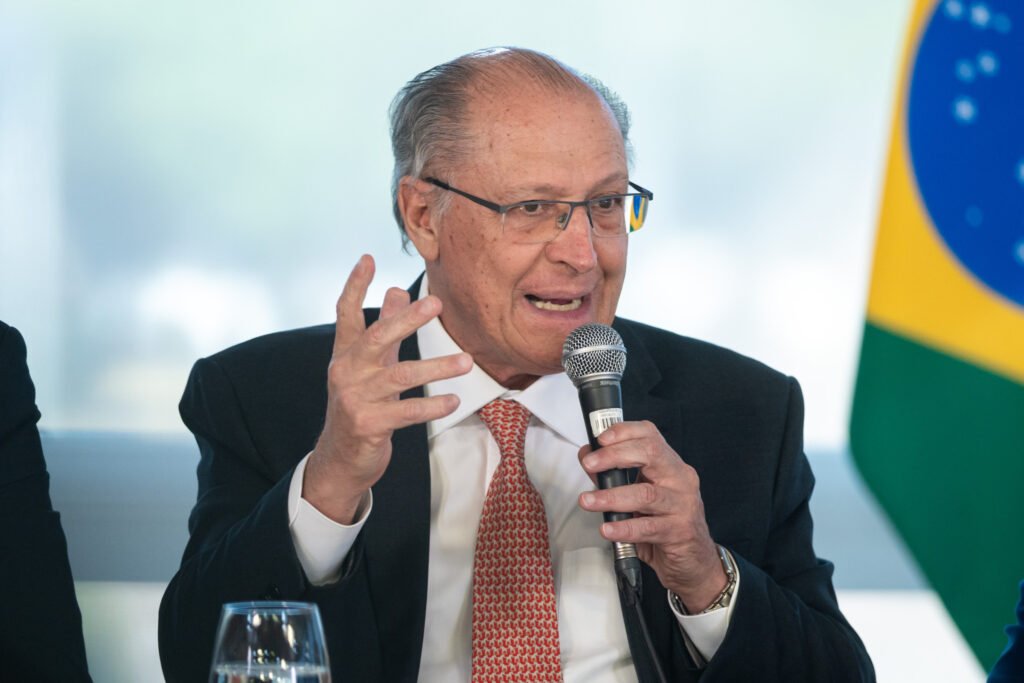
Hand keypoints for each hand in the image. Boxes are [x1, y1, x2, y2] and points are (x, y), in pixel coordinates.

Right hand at [303, 255, 471, 522]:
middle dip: (407, 319)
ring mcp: (355, 399)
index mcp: (346, 354)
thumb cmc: (362, 405)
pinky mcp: (368, 424)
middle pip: (377, 337)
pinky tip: (454, 401)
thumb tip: (397, 290)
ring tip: (467, 362)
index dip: (355, 285)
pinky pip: (406, 411)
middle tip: (437, 303)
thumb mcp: (371, 367)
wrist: (341, 459)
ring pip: (400, 376)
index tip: (368, 258)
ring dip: (437, 367)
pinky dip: (432, 406)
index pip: (346, 313)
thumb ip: (385, 331)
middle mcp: (346, 372)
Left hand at [577, 421, 726, 611]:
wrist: (694, 562)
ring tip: (588, 501)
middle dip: (614, 456)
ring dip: (611, 496)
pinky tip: (608, 529)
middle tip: (590, 465)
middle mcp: (680, 479)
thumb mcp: (640, 496)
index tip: (600, 439)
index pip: (650, 435)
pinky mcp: (680, 532)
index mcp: (671, 465)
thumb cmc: (665, 524)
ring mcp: (683, 505)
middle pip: (650, 454)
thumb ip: (614, 476)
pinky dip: (624, 528)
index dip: (624, 432)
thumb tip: (587, 457)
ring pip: (646, 494)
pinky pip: (648, 527)